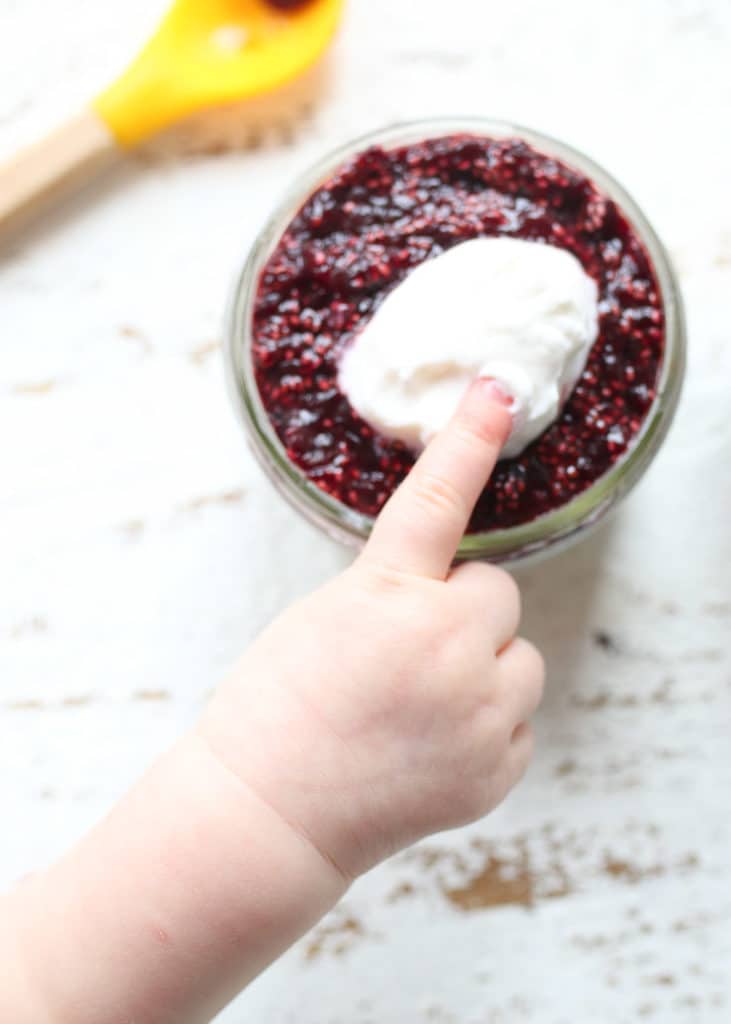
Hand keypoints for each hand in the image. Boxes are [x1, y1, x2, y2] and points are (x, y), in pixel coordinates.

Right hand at [200, 378, 544, 880]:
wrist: (267, 815)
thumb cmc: (277, 709)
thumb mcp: (326, 618)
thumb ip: (395, 594)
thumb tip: (451, 594)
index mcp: (385, 596)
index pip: (437, 498)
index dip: (468, 438)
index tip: (497, 387)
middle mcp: (443, 648)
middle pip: (496, 593)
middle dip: (463, 614)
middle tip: (406, 655)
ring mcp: (477, 715)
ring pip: (519, 659)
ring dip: (482, 670)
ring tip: (419, 708)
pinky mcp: (495, 770)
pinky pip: (517, 721)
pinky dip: (485, 729)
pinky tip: (428, 749)